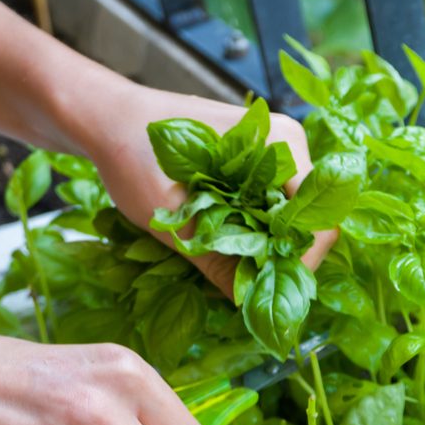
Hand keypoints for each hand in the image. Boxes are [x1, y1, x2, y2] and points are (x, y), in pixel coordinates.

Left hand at [66, 78, 337, 295]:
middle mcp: (286, 143)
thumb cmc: (132, 153)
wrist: (106, 118)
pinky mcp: (257, 163)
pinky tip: (226, 247)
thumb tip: (249, 305)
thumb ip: (215, 260)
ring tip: (233, 268)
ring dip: (266, 248)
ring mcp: (274, 151)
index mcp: (279, 144)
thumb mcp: (169, 216)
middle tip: (245, 286)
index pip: (318, 220)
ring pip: (290, 218)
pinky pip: (272, 208)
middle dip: (281, 259)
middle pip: (309, 221)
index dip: (298, 264)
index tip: (263, 288)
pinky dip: (254, 233)